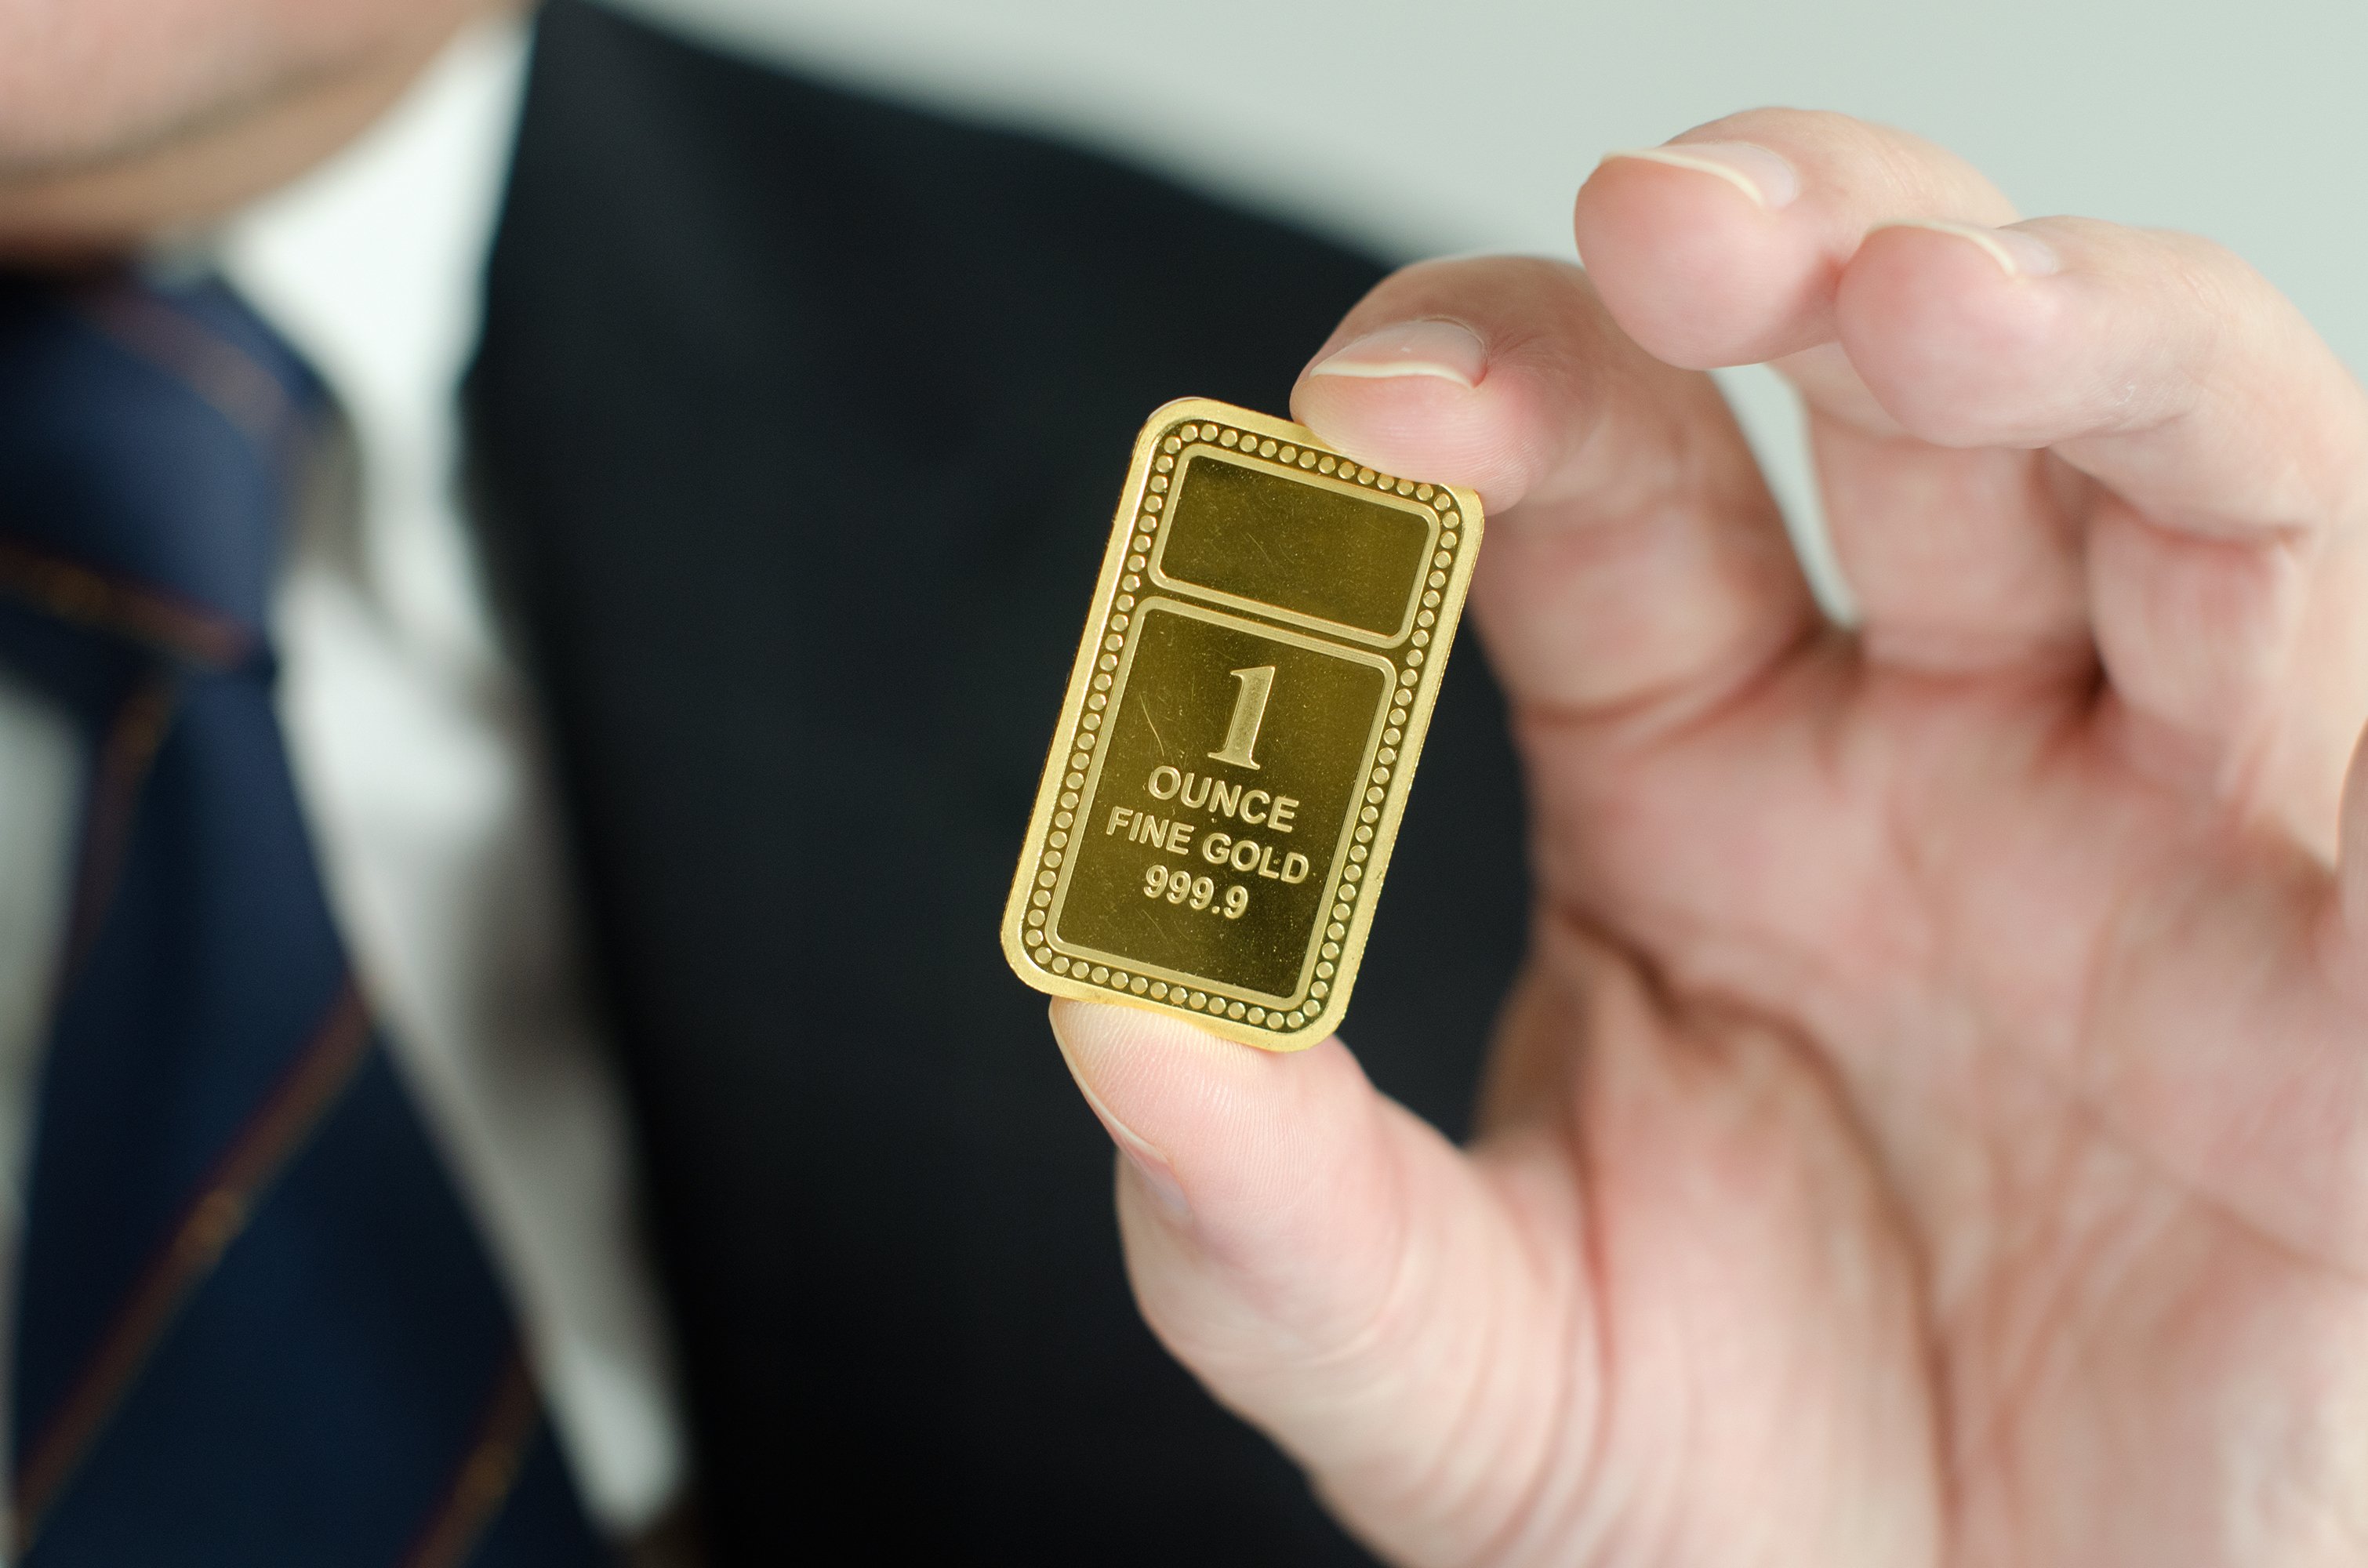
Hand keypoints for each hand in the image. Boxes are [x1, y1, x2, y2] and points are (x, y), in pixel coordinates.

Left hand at [1049, 109, 2367, 1565]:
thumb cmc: (1727, 1519)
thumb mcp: (1464, 1384)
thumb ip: (1278, 1221)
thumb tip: (1102, 1012)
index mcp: (1695, 764)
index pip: (1595, 465)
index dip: (1492, 385)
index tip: (1352, 422)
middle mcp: (1938, 738)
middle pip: (1906, 373)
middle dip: (1809, 246)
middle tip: (1669, 235)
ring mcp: (2173, 825)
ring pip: (2196, 464)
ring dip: (2089, 339)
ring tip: (1940, 309)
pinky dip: (2351, 658)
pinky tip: (2249, 591)